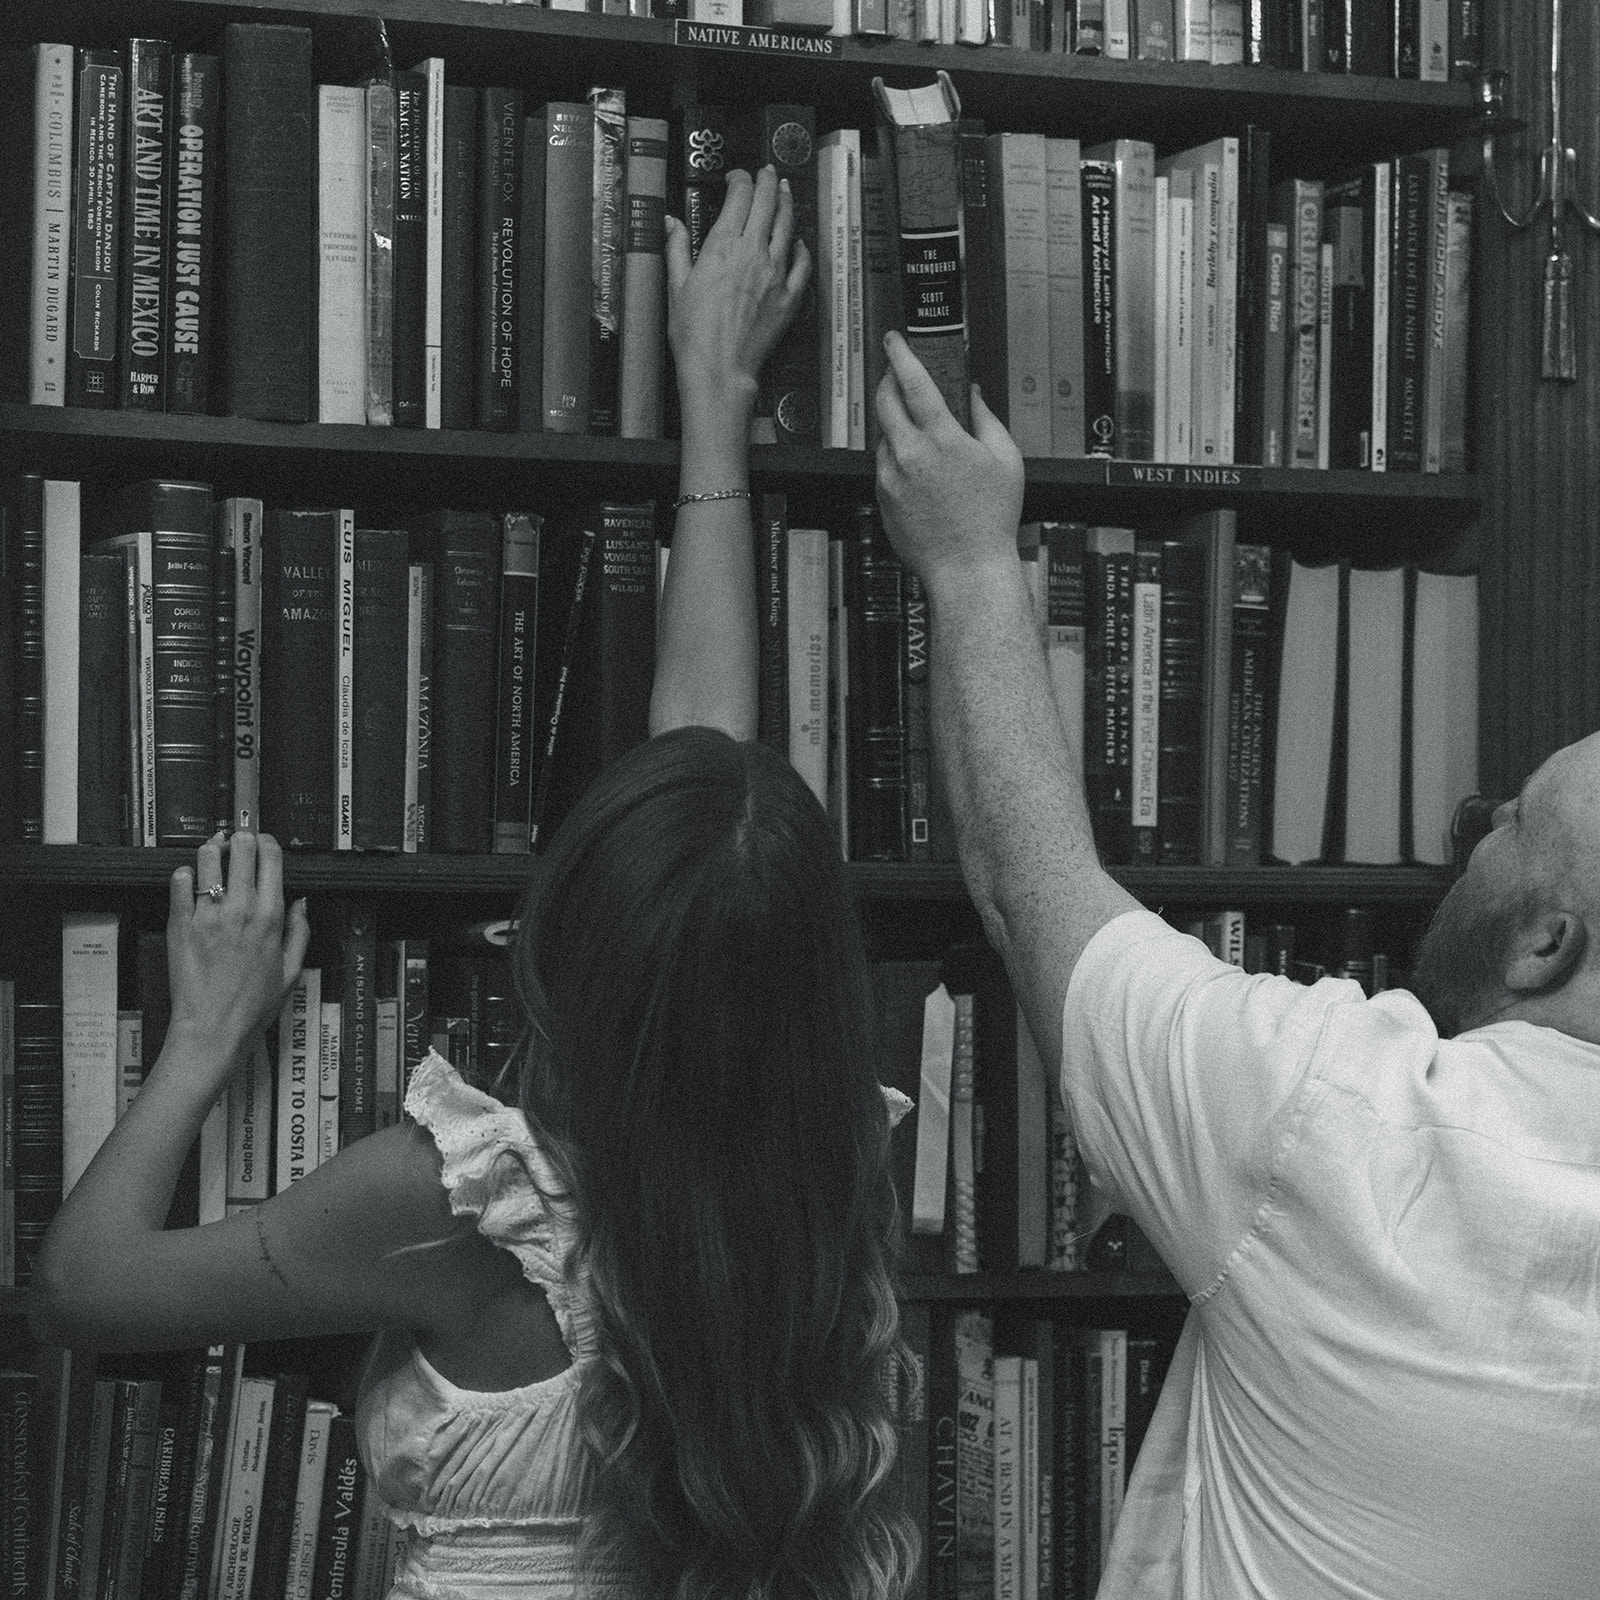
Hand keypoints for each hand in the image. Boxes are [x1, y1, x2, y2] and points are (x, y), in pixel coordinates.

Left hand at [166, 832, 310, 1069]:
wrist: (213, 1028)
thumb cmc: (252, 1006)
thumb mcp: (291, 970)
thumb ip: (300, 932)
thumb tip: (302, 903)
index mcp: (271, 917)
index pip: (270, 857)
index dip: (267, 841)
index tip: (263, 843)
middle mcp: (240, 909)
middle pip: (240, 847)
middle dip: (240, 838)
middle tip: (237, 843)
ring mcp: (207, 914)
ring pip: (208, 858)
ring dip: (212, 851)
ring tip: (213, 857)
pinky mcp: (180, 924)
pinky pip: (179, 882)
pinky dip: (185, 874)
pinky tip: (190, 881)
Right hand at [666, 165, 810, 425]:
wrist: (720, 369)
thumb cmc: (693, 333)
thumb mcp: (676, 286)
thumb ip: (676, 248)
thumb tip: (669, 221)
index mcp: (724, 245)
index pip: (739, 195)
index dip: (739, 179)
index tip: (735, 178)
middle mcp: (754, 252)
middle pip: (768, 202)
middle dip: (766, 181)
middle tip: (765, 172)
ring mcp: (776, 273)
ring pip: (788, 225)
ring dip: (786, 203)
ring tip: (783, 190)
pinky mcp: (790, 296)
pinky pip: (803, 263)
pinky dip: (801, 246)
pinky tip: (798, 240)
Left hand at [874, 331, 1024, 592]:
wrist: (966, 566)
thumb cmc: (991, 518)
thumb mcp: (1006, 459)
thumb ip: (986, 418)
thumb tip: (972, 394)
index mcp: (942, 438)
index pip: (913, 381)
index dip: (901, 354)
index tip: (894, 341)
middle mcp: (910, 454)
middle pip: (884, 400)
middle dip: (887, 380)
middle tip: (897, 375)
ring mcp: (891, 477)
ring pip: (883, 434)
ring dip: (895, 423)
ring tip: (919, 432)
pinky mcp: (882, 497)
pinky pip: (883, 464)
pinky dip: (895, 455)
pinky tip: (918, 468)